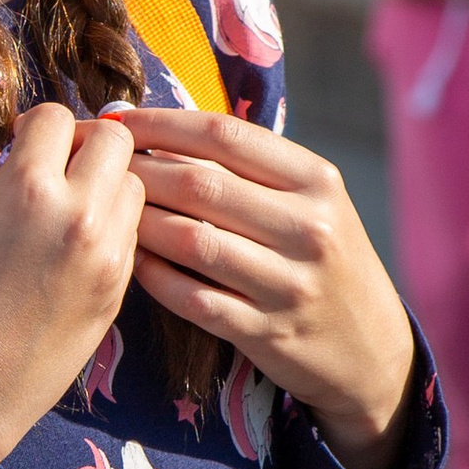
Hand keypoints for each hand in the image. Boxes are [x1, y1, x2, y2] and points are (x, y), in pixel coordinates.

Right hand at [0, 102, 144, 468]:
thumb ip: (4, 195)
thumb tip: (28, 177)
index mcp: (24, 189)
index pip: (55, 118)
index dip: (38, 129)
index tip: (26, 146)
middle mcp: (77, 214)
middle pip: (114, 142)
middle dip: (86, 147)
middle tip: (59, 171)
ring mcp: (106, 256)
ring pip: (134, 188)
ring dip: (108, 187)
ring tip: (71, 213)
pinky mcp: (118, 294)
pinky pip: (131, 237)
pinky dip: (113, 231)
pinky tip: (78, 252)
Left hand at [118, 103, 416, 468]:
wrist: (371, 348)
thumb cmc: (324, 260)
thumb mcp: (312, 202)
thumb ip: (252, 168)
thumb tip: (161, 130)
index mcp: (316, 181)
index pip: (225, 136)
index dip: (160, 124)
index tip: (116, 120)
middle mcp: (308, 228)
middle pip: (201, 185)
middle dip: (137, 170)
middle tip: (97, 166)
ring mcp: (289, 284)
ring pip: (191, 241)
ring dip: (139, 222)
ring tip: (106, 210)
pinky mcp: (266, 333)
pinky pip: (192, 298)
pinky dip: (154, 276)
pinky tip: (132, 261)